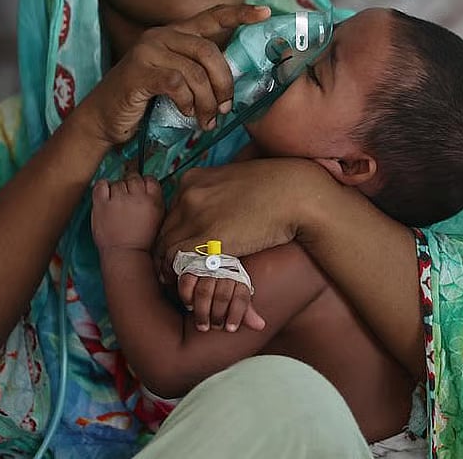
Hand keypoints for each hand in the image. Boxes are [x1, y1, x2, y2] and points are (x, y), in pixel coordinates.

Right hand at [77, 4, 269, 145]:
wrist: (103, 120)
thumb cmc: (144, 102)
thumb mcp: (175, 82)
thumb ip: (198, 72)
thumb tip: (233, 81)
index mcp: (174, 34)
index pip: (212, 16)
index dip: (240, 13)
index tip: (265, 13)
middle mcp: (161, 36)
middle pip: (209, 51)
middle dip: (224, 83)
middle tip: (225, 108)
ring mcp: (148, 51)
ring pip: (196, 71)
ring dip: (208, 101)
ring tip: (207, 120)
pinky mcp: (139, 72)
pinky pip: (177, 85)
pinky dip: (188, 103)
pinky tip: (187, 114)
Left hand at [91, 176, 164, 251]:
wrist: (125, 254)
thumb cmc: (141, 239)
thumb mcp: (158, 217)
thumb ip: (154, 199)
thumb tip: (147, 184)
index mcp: (153, 200)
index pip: (150, 179)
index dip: (144, 183)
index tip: (139, 190)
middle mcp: (137, 197)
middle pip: (133, 178)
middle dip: (130, 186)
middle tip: (127, 200)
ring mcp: (118, 200)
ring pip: (117, 182)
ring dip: (117, 190)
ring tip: (117, 204)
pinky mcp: (102, 204)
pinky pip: (101, 185)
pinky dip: (103, 187)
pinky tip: (106, 196)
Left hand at [155, 158, 341, 276]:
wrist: (296, 193)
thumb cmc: (275, 188)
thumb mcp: (236, 182)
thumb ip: (218, 195)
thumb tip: (214, 214)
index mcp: (194, 178)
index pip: (172, 213)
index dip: (174, 235)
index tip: (178, 251)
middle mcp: (189, 194)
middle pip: (166, 230)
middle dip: (168, 253)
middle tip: (172, 272)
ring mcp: (195, 215)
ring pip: (167, 247)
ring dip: (171, 268)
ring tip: (179, 283)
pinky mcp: (208, 237)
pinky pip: (181, 260)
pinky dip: (181, 274)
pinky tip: (190, 284)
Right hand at [177, 274, 263, 332]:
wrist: (210, 260)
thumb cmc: (226, 284)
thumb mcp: (238, 296)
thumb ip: (246, 312)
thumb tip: (260, 326)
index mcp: (238, 277)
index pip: (241, 296)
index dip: (237, 314)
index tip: (230, 329)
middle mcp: (224, 271)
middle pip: (222, 296)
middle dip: (218, 315)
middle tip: (215, 327)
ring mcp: (206, 268)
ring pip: (204, 292)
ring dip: (202, 312)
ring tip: (203, 326)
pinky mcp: (190, 268)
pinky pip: (187, 284)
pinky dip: (188, 297)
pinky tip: (190, 307)